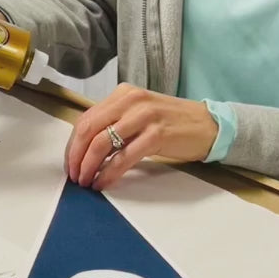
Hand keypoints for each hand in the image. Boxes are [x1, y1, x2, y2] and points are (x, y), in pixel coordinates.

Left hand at [65, 84, 217, 190]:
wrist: (208, 125)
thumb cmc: (172, 123)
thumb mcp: (139, 114)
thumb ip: (115, 123)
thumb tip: (85, 148)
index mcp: (123, 94)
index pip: (86, 118)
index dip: (72, 144)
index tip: (70, 163)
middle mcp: (131, 101)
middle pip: (89, 129)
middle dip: (76, 156)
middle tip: (75, 176)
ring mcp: (144, 116)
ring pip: (102, 143)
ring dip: (89, 167)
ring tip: (87, 181)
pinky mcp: (156, 135)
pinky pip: (123, 158)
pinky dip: (109, 173)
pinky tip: (103, 183)